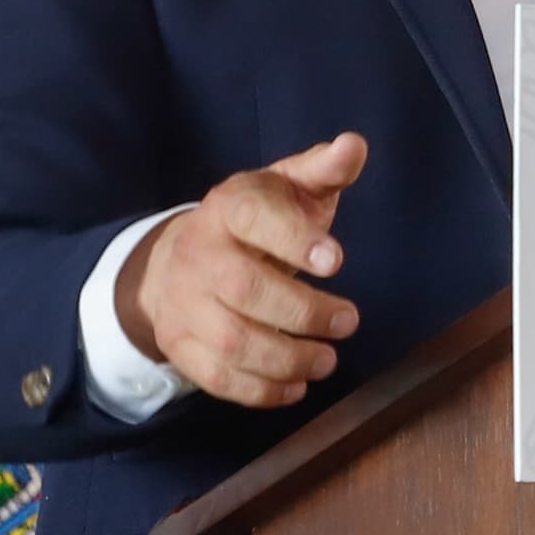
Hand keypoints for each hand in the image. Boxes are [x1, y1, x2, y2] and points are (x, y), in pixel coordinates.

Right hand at [117, 133, 368, 408]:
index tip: (337, 261)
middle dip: (303, 312)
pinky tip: (297, 386)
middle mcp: (199, 255)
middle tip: (348, 322)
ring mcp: (185, 303)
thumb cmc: (253, 222)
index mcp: (228, 208)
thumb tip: (354, 145)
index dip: (293, 239)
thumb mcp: (285, 187)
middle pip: (245, 288)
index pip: (253, 217)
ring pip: (232, 340)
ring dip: (288, 358)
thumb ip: (322, 169)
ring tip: (328, 359)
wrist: (179, 258)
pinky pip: (217, 377)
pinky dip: (261, 390)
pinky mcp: (180, 344)